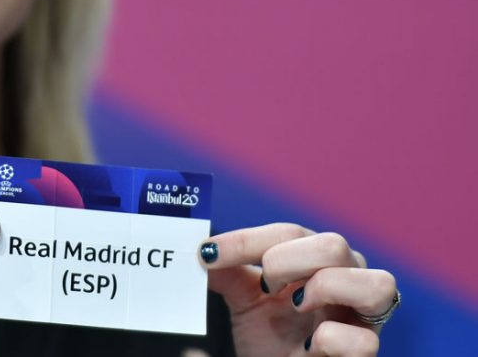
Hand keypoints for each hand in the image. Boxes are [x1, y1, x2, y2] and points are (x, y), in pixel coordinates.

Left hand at [201, 223, 396, 356]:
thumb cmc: (271, 333)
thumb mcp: (245, 299)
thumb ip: (227, 274)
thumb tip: (202, 252)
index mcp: (316, 258)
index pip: (289, 232)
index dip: (246, 240)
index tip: (208, 254)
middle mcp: (347, 278)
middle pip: (334, 245)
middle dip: (287, 260)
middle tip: (265, 286)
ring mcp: (362, 316)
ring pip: (375, 282)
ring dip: (326, 288)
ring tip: (295, 305)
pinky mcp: (364, 351)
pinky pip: (363, 340)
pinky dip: (332, 338)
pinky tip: (310, 344)